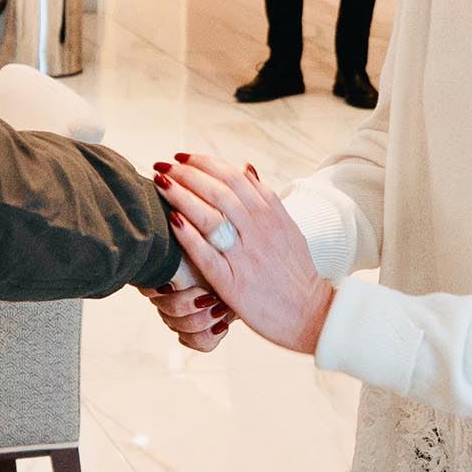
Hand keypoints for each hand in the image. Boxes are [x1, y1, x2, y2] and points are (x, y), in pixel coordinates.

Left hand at [153, 154, 332, 354]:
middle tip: (164, 166)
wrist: (311, 314)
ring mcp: (246, 257)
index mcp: (271, 215)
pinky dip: (188, 235)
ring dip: (182, 196)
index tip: (183, 157)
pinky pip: (207, 255)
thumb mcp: (288, 228)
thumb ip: (266, 198)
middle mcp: (259, 231)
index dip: (205, 163)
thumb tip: (246, 167)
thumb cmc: (296, 272)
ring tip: (161, 184)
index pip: (234, 177)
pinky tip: (171, 220)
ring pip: (211, 217)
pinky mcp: (234, 284)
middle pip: (219, 191)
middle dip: (187, 174)